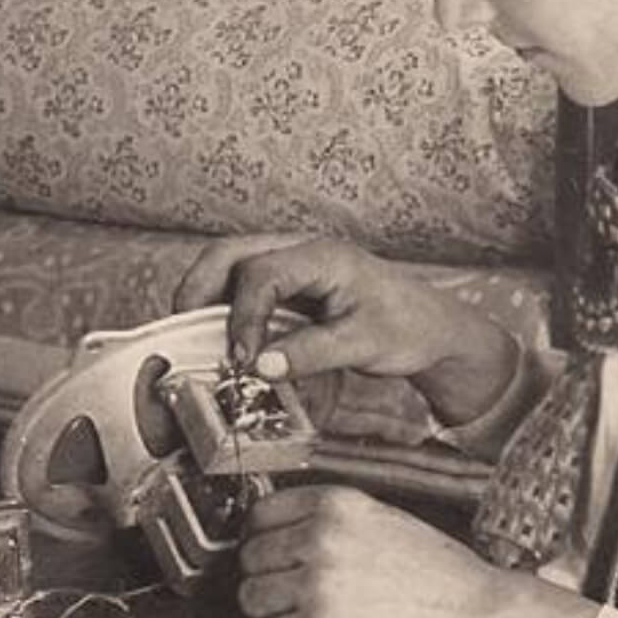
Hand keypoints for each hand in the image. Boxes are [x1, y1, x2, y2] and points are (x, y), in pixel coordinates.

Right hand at [173, 234, 518, 427]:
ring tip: (194, 335)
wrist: (434, 329)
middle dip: (199, 289)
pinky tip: (223, 338)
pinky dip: (224, 307)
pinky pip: (244, 286)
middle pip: (229, 253)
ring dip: (206, 296)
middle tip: (184, 331)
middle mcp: (302, 251)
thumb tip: (262, 365)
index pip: (261, 274)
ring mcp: (294, 265)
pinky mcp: (291, 285)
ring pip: (231, 265)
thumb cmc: (408, 328)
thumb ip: (311, 354)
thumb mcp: (363, 344)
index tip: (242, 358)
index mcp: (322, 256)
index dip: (243, 317)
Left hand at [235, 485, 508, 617]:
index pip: (261, 514)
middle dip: (265, 575)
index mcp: (336, 503)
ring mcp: (317, 584)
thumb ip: (328, 518)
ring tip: (298, 612)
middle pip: (250, 557)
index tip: (270, 550)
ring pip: (251, 597)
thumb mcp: (381, 516)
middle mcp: (320, 538)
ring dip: (268, 609)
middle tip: (289, 588)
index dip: (261, 536)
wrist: (471, 611)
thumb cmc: (435, 568)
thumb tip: (276, 531)